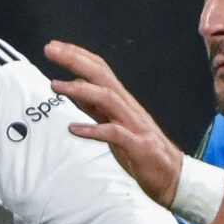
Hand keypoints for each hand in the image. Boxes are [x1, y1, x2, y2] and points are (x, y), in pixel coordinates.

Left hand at [45, 39, 184, 207]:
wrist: (172, 177)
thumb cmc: (141, 151)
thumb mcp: (113, 124)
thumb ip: (95, 107)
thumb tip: (75, 88)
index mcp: (122, 101)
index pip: (99, 70)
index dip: (77, 56)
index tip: (54, 46)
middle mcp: (128, 107)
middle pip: (101, 76)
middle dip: (75, 60)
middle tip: (50, 49)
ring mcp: (134, 125)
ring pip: (108, 98)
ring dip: (80, 90)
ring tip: (56, 85)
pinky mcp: (138, 146)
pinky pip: (114, 133)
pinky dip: (93, 130)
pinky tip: (74, 129)